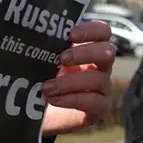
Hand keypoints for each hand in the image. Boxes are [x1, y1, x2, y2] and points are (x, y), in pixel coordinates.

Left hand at [41, 21, 114, 135]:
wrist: (37, 112)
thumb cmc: (42, 80)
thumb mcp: (45, 62)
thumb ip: (47, 49)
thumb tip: (35, 36)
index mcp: (89, 48)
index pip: (103, 32)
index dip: (91, 30)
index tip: (71, 35)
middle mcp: (101, 66)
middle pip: (107, 52)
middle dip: (85, 54)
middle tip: (61, 59)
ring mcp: (103, 87)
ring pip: (98, 79)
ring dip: (70, 82)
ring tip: (47, 87)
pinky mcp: (100, 108)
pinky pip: (94, 101)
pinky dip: (72, 99)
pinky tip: (53, 99)